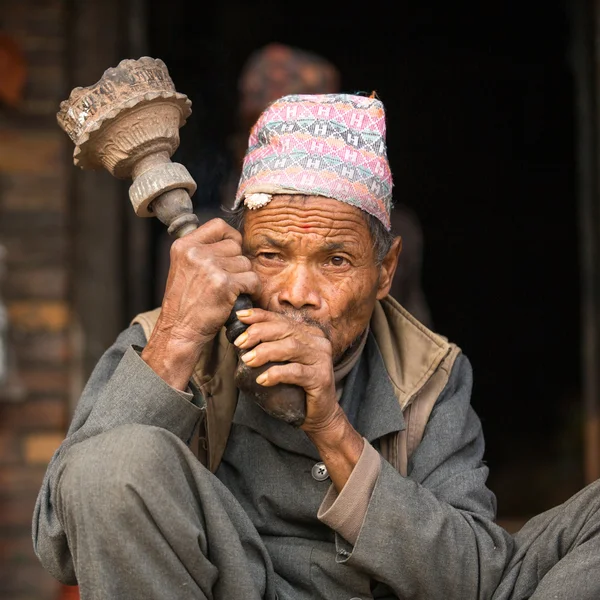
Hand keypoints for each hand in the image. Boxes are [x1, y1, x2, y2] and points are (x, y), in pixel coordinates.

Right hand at [142, 219, 260, 388]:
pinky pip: (252, 279)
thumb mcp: (184, 268)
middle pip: (235, 247)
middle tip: (229, 280)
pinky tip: (242, 298)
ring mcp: (210, 267)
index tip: (232, 251)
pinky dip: (252, 290)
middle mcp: (196, 253)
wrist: (179, 331)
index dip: (231, 237)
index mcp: (184, 246)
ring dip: (244, 278)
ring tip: (232, 291)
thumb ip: (202, 251)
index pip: (218, 225)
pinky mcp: (224, 284)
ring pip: (245, 264)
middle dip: (237, 264)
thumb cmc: (185, 303)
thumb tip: (231, 240)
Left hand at [236, 307, 364, 490]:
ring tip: (247, 360)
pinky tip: (262, 379)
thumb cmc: (297, 386)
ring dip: (265, 352)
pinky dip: (277, 373)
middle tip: (239, 343)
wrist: (320, 414)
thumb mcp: (284, 362)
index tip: (241, 317)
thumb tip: (241, 336)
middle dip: (259, 333)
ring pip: (291, 347)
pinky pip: (296, 372)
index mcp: (309, 333)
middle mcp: (318, 342)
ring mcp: (322, 359)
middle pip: (285, 330)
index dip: (261, 316)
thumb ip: (271, 345)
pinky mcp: (322, 378)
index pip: (282, 320)